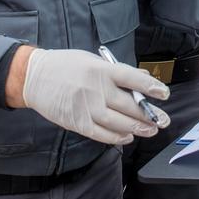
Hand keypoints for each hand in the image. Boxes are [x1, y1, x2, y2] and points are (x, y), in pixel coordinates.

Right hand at [16, 48, 171, 144]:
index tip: (164, 94)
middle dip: (149, 115)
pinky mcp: (77, 122)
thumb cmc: (66, 66)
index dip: (151, 87)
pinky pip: (101, 134)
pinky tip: (127, 136)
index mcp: (102, 70)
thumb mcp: (93, 61)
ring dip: (137, 128)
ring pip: (118, 122)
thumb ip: (118, 72)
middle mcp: (96, 89)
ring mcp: (86, 107)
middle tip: (162, 120)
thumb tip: (143, 78)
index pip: (132, 79)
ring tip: (150, 130)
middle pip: (129, 105)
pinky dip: (117, 137)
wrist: (34, 77)